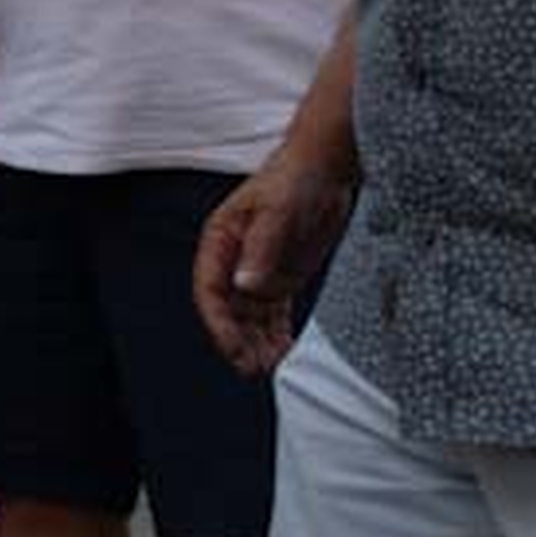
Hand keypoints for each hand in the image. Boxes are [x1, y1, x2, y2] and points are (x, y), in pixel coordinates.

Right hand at [192, 140, 352, 375]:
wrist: (325, 168)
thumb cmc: (294, 179)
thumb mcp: (278, 211)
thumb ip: (262, 249)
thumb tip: (244, 286)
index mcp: (220, 242)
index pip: (210, 291)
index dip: (219, 323)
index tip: (233, 348)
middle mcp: (233, 262)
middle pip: (228, 311)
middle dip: (239, 341)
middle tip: (255, 368)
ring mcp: (256, 273)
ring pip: (250, 319)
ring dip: (258, 344)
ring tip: (273, 366)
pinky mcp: (280, 278)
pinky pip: (273, 315)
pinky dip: (277, 335)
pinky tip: (285, 352)